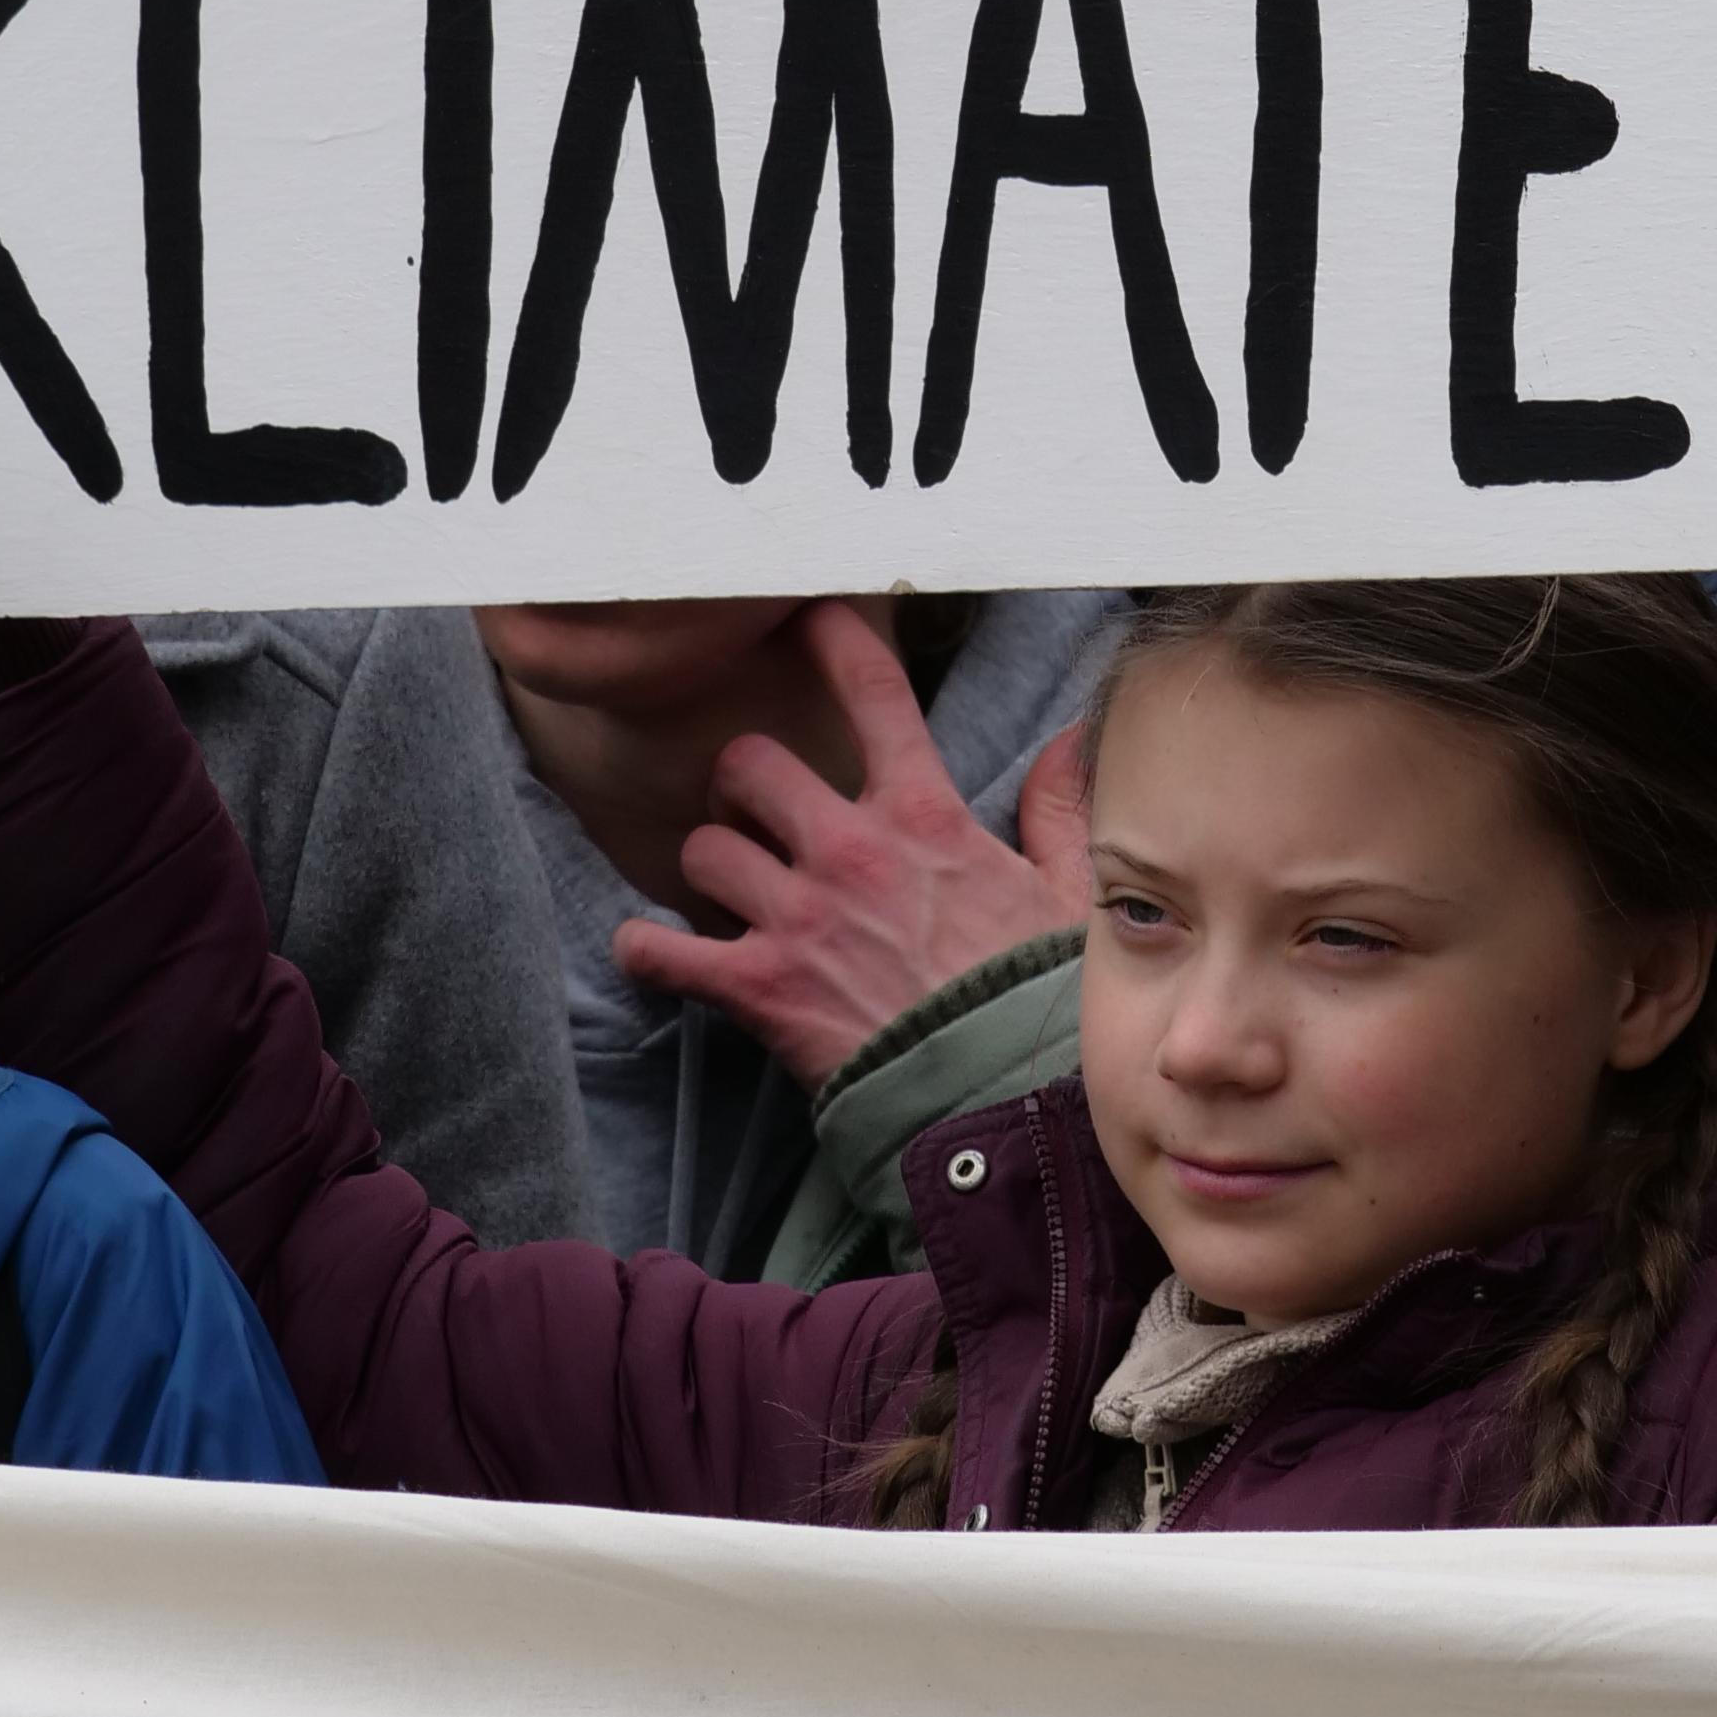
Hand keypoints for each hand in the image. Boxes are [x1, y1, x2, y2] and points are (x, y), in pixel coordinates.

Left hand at [610, 598, 1087, 1081]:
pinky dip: (646, 951)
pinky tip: (650, 950)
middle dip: (742, 783)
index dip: (834, 641)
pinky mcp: (760, 989)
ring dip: (708, 866)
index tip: (806, 615)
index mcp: (925, 817)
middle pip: (750, 765)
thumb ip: (1058, 808)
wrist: (1005, 1101)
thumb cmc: (1038, 1000)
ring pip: (703, 848)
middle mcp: (851, 851)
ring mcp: (798, 918)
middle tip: (753, 809)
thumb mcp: (1070, 892)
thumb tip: (1069, 739)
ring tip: (725, 888)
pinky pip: (663, 951)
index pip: (874, 697)